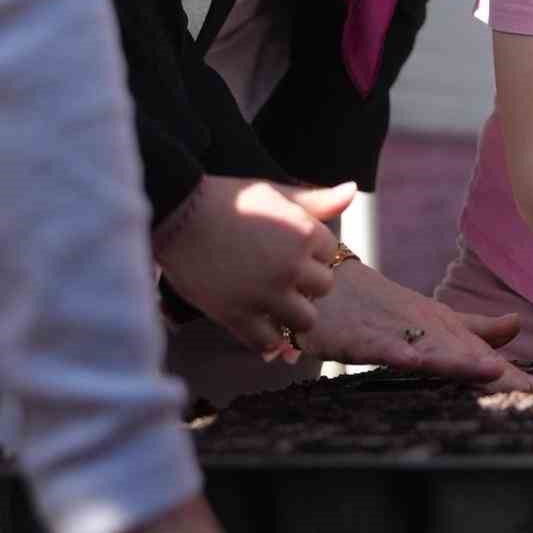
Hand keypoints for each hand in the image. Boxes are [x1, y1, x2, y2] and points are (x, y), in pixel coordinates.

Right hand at [155, 177, 353, 356]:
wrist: (178, 215)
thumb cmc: (228, 199)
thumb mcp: (276, 192)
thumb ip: (316, 201)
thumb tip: (353, 190)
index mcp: (305, 233)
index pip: (332, 254)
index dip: (314, 253)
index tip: (294, 250)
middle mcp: (291, 266)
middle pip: (324, 289)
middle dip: (308, 284)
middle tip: (286, 278)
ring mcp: (266, 295)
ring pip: (305, 321)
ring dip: (293, 314)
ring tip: (275, 303)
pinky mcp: (238, 317)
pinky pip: (268, 342)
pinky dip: (268, 339)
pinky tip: (259, 325)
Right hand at [292, 261, 532, 390]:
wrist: (329, 282)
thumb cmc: (384, 306)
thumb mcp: (435, 319)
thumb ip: (475, 327)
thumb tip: (518, 326)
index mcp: (446, 330)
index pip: (488, 359)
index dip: (520, 378)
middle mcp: (427, 330)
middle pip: (469, 357)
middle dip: (503, 377)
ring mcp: (395, 332)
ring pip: (431, 350)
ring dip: (461, 361)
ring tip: (494, 372)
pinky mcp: (361, 338)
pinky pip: (380, 346)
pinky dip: (397, 350)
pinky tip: (412, 359)